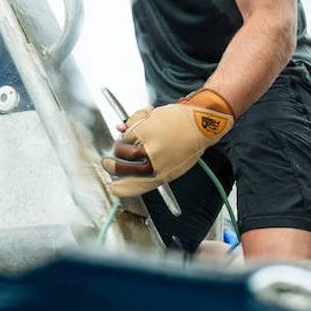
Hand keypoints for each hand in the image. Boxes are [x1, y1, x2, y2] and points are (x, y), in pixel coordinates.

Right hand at [101, 90, 234, 195]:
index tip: (113, 187)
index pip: (134, 187)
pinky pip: (127, 130)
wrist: (202, 122)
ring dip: (124, 141)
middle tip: (108, 161)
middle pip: (120, 168)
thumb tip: (126, 163)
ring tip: (138, 136)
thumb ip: (150, 165)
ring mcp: (146, 147)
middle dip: (110, 165)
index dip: (120, 189)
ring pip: (121, 147)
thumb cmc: (190, 141)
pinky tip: (148, 121)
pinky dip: (132, 125)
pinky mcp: (143, 130)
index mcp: (162, 176)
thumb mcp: (175, 161)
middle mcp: (152, 164)